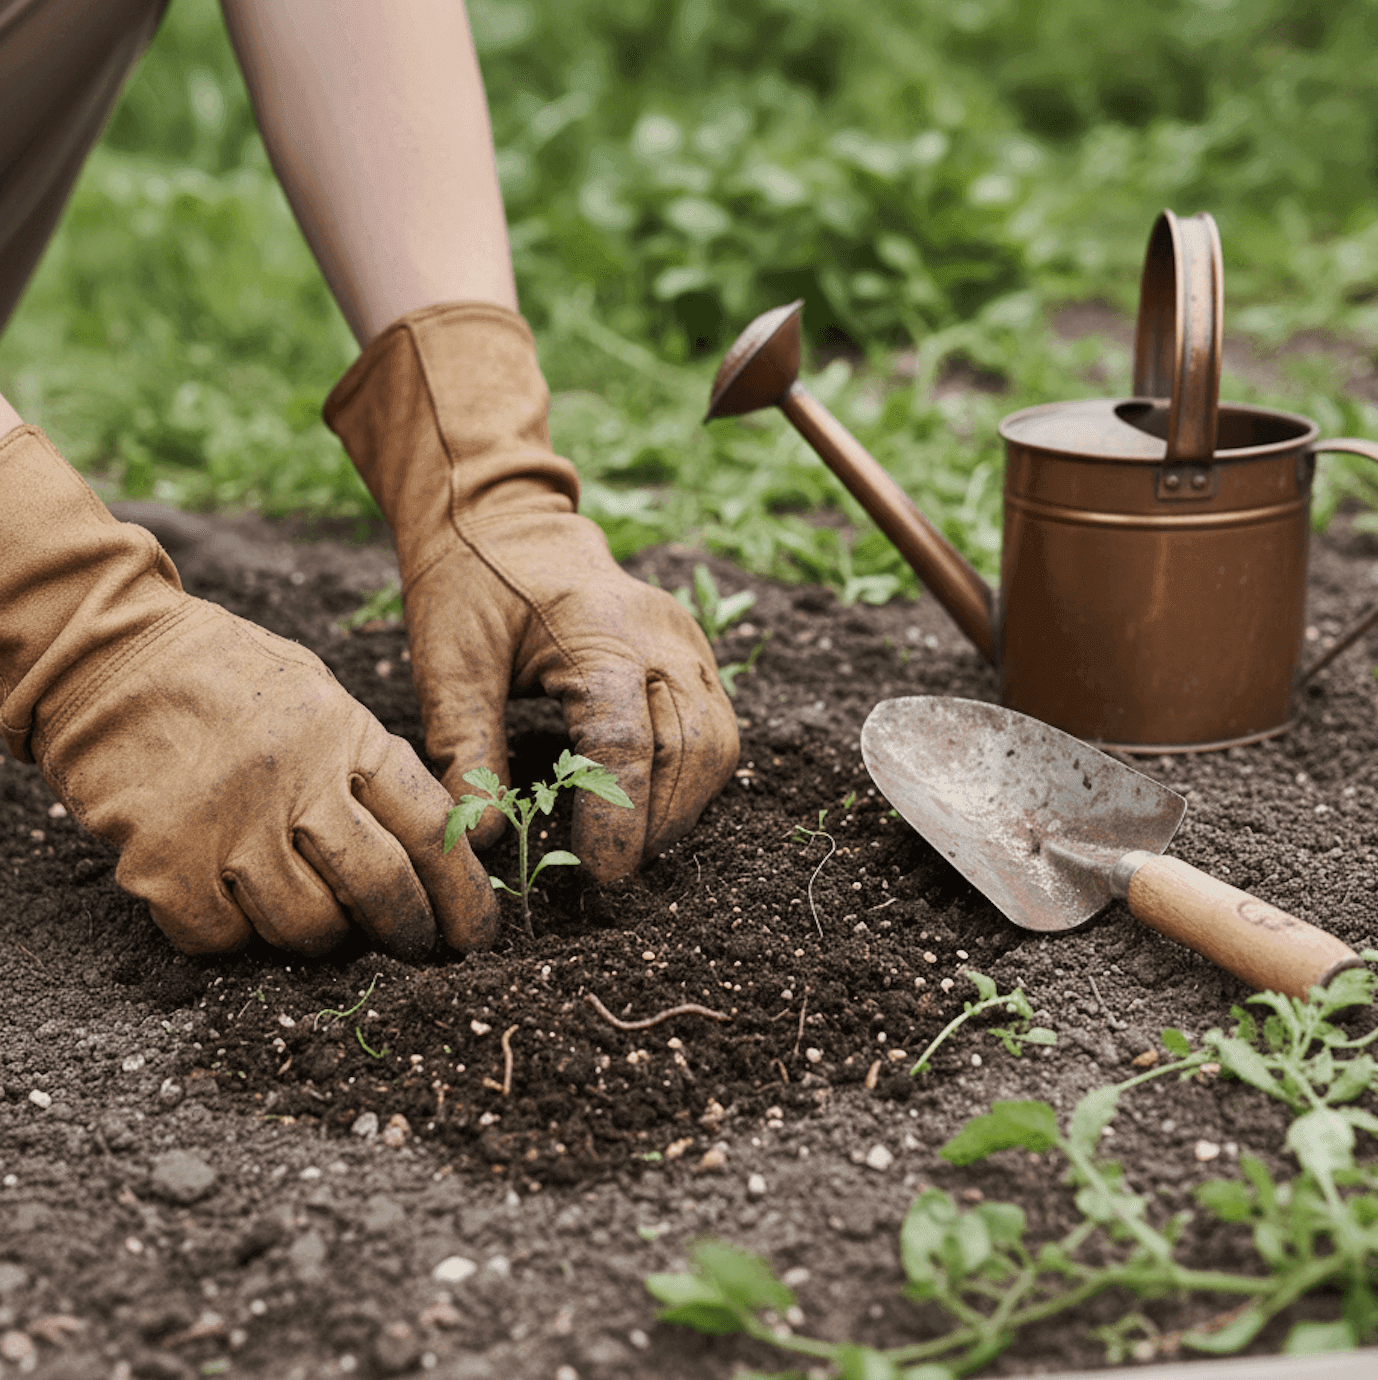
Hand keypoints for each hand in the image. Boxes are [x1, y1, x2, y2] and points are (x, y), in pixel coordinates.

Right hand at [36, 599, 498, 957]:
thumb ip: (367, 761)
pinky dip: (231, 935)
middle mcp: (296, 781)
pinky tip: (226, 902)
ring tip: (312, 915)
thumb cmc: (223, 674)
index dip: (463, 891)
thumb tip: (430, 844)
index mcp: (347, 735)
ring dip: (318, 936)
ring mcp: (230, 824)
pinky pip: (221, 937)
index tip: (475, 931)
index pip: (431, 828)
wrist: (102, 654)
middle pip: (381, 885)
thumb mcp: (318, 692)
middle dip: (408, 932)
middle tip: (414, 949)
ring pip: (306, 925)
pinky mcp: (165, 862)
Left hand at [409, 508, 738, 879]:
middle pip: (693, 747)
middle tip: (612, 875)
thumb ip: (465, 748)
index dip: (617, 818)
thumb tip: (482, 840)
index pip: (626, 741)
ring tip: (631, 849)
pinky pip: (715, 730)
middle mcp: (661, 635)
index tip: (596, 877)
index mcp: (599, 631)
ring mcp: (687, 643)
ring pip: (717, 744)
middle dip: (660, 823)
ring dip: (682, 808)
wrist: (508, 524)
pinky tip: (648, 808)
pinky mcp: (694, 656)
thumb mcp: (447, 663)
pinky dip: (689, 780)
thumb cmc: (471, 587)